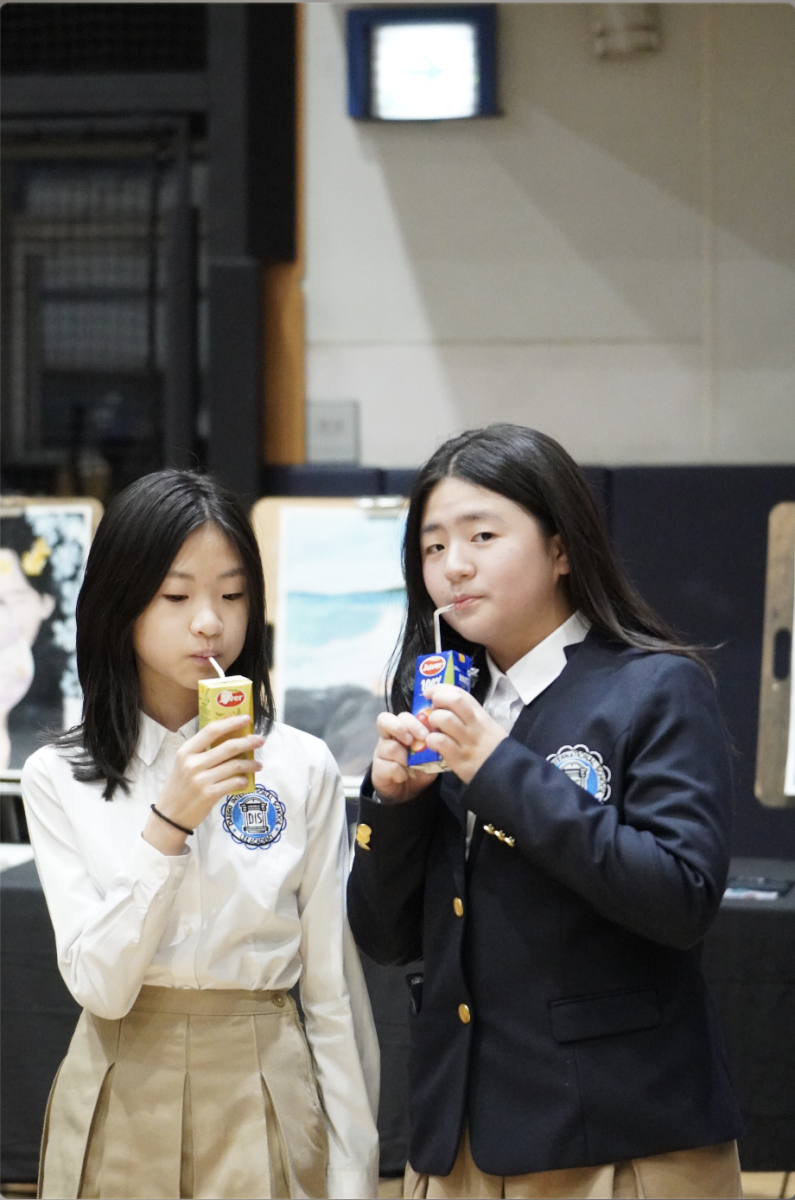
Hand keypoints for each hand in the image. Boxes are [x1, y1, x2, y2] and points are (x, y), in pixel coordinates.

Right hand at [143, 716, 264, 854]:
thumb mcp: (183, 764)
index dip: (231, 723)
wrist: (170, 815)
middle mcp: (193, 763)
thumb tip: (230, 739)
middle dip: (248, 742)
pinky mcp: (209, 794)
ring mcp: (201, 779)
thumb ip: (201, 752)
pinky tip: (246, 780)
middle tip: (260, 740)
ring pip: (235, 765)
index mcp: (186, 751)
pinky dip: (243, 780)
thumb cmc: (179, 787)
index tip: (246, 719)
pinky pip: (234, 782)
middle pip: (228, 747)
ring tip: (258, 764)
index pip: (211, 731)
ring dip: (250, 764)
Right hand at [371, 710, 437, 803]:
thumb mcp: (430, 753)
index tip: (425, 734)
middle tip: (412, 741)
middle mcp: (388, 737)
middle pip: (385, 720)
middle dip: (401, 728)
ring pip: (390, 746)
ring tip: (411, 765)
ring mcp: (381, 751)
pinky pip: (390, 766)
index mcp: (403, 729)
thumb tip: (441, 735)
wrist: (408, 791)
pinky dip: (400, 773)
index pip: (401, 715)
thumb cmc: (419, 767)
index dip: (412, 721)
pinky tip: (403, 777)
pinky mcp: (377, 768)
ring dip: (405, 757)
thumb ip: (433, 743)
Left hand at [424, 685, 506, 784]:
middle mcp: (474, 725)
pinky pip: (440, 742)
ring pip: (444, 719)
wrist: (506, 775)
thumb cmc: (493, 750)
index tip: (430, 692)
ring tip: (433, 728)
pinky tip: (433, 744)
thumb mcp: (487, 727)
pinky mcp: (459, 759)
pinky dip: (432, 740)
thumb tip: (446, 707)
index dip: (441, 688)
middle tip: (431, 708)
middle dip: (437, 699)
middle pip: (454, 700)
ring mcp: (467, 742)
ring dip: (432, 720)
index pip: (460, 693)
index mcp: (481, 716)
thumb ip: (469, 717)